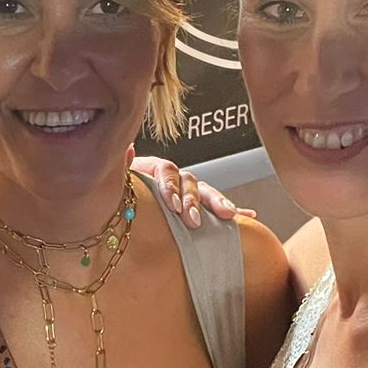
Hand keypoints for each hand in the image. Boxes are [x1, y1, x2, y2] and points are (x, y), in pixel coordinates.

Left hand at [128, 148, 250, 228]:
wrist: (122, 207)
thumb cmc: (120, 192)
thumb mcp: (118, 179)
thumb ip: (124, 166)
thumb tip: (129, 147)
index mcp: (156, 169)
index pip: (167, 171)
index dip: (171, 187)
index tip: (173, 206)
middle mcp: (175, 178)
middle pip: (190, 182)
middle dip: (195, 201)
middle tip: (193, 220)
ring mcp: (187, 191)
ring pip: (205, 193)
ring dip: (217, 203)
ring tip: (229, 215)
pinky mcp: (196, 206)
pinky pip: (215, 207)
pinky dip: (234, 210)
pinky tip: (249, 217)